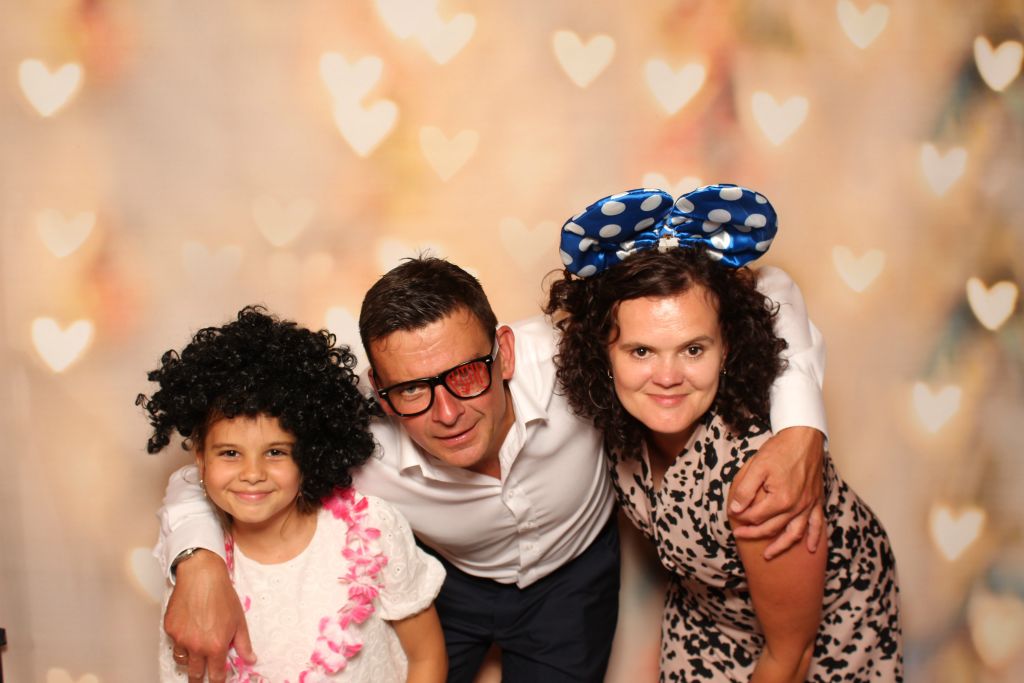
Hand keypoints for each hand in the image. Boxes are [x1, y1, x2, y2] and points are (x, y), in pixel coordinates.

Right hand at [165, 549, 254, 680]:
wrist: (202, 576)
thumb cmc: (222, 595)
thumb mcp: (239, 621)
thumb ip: (244, 644)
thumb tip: (250, 660)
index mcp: (216, 646)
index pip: (215, 675)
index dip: (217, 680)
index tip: (218, 680)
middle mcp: (196, 646)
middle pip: (194, 674)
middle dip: (198, 678)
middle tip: (201, 678)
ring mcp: (181, 638)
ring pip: (181, 659)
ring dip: (189, 659)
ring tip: (195, 652)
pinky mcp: (170, 628)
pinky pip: (174, 642)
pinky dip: (180, 641)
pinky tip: (188, 630)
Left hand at [728, 427, 824, 559]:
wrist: (804, 437)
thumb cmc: (780, 450)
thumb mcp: (756, 467)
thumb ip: (745, 490)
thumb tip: (735, 509)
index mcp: (781, 499)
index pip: (756, 517)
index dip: (742, 518)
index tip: (733, 516)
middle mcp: (796, 507)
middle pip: (772, 527)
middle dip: (754, 533)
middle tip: (740, 535)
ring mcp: (808, 505)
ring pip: (794, 533)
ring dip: (781, 545)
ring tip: (769, 555)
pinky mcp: (816, 500)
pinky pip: (817, 524)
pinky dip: (815, 538)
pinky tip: (810, 549)